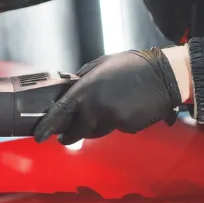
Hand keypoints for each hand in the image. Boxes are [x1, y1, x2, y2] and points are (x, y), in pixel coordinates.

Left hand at [33, 48, 182, 144]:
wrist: (163, 75)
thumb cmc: (132, 66)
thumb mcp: (102, 65)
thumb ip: (83, 79)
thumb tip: (71, 91)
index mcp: (86, 89)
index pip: (61, 112)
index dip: (48, 126)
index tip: (40, 136)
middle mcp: (96, 107)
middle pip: (78, 129)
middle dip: (71, 134)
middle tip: (65, 137)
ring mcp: (112, 119)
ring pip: (97, 130)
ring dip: (95, 126)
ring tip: (105, 111)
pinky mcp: (127, 127)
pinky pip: (116, 129)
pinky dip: (117, 122)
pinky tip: (127, 107)